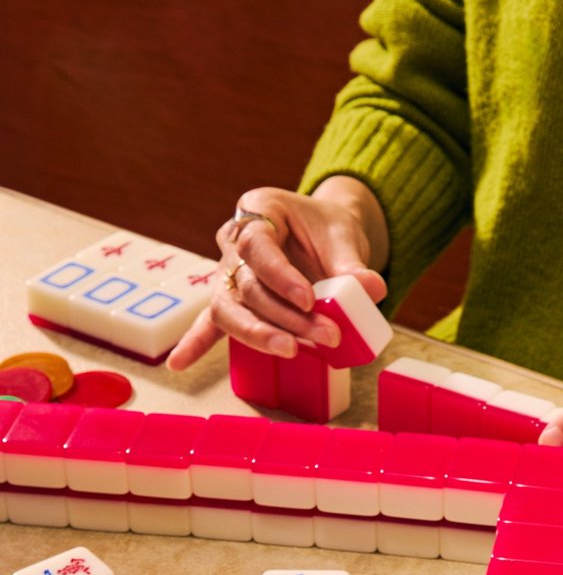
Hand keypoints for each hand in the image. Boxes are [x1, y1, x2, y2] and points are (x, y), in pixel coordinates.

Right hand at [167, 179, 387, 370]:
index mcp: (258, 211)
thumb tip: (371, 288)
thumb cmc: (327, 230)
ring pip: (229, 308)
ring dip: (258, 334)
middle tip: (326, 336)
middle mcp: (233, 241)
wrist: (322, 234)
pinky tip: (179, 364)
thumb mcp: (343, 238)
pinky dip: (196, 343)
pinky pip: (210, 322)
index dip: (280, 276)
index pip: (257, 245)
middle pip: (248, 285)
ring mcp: (228, 273)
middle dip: (286, 316)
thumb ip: (352, 264)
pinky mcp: (231, 300)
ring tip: (288, 351)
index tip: (309, 299)